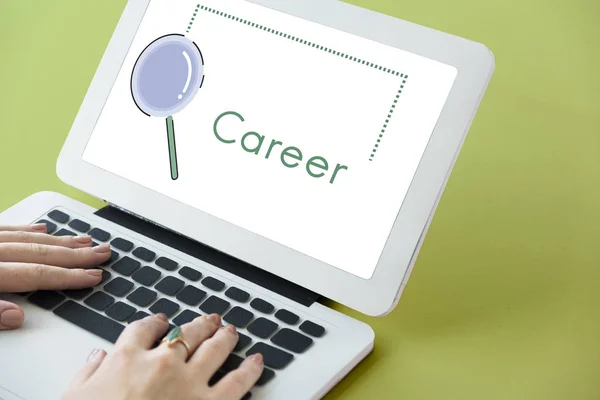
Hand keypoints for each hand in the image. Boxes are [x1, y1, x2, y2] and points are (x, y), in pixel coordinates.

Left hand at [0, 224, 110, 329]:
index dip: (68, 276)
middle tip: (101, 253)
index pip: (37, 275)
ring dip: (59, 241)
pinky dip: (27, 230)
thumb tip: (16, 316)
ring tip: (84, 241)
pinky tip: (43, 229)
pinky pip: (7, 228)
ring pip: (28, 239)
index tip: (93, 276)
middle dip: (76, 255)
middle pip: (40, 253)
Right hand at [62, 313, 263, 399]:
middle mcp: (162, 363)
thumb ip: (87, 374)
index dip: (156, 322)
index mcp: (127, 358)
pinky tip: (257, 361)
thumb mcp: (73, 398)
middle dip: (200, 324)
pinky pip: (237, 382)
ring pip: (214, 348)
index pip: (145, 329)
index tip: (162, 321)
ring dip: (225, 336)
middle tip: (209, 320)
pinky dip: (250, 370)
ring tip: (231, 330)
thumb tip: (97, 357)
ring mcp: (189, 382)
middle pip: (186, 333)